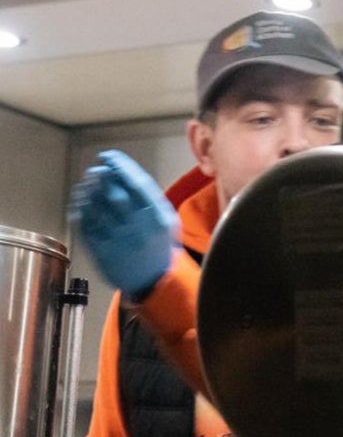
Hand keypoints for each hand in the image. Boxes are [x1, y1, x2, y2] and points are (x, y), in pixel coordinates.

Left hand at [68, 150, 178, 297]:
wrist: (153, 280)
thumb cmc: (159, 244)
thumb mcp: (168, 220)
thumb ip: (151, 198)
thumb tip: (125, 171)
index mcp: (158, 219)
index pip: (138, 185)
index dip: (121, 166)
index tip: (109, 155)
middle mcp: (138, 229)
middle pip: (115, 194)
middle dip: (103, 176)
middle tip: (98, 169)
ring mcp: (118, 240)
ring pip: (97, 208)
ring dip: (89, 190)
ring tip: (89, 182)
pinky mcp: (101, 250)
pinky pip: (86, 224)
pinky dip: (80, 208)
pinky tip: (82, 199)